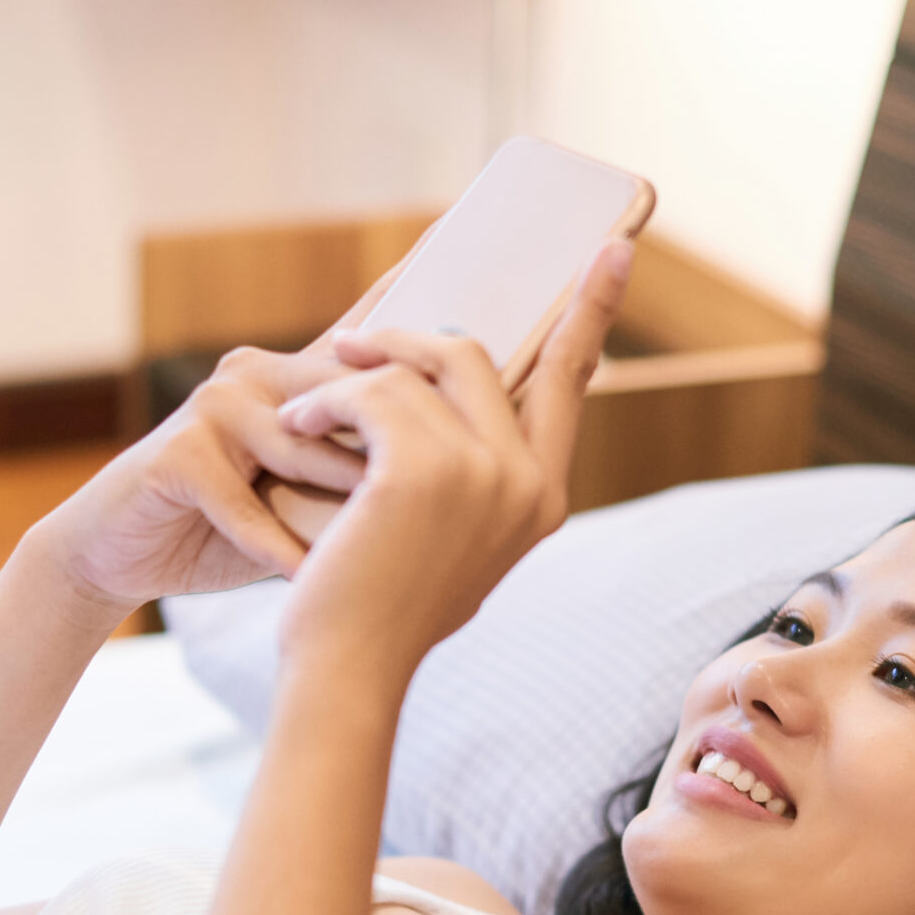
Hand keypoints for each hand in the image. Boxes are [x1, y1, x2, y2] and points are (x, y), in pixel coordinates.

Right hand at [25, 253, 428, 612]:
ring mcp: (214, 407)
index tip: (456, 232)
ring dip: (341, 499)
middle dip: (396, 436)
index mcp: (293, 378)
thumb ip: (356, 474)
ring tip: (383, 539)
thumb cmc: (221, 528)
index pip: (362, 331)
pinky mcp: (177, 453)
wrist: (119, 555)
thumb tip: (454, 468)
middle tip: (453, 465)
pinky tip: (307, 578)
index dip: (406, 283)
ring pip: (303, 447)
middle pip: (348, 393)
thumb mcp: (298, 498)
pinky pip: (244, 504)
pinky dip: (277, 548)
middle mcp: (255, 374)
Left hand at [271, 238, 633, 683]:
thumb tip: (445, 371)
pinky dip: (325, 400)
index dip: (590, 309)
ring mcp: (483, 472)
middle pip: (476, 355)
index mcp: (545, 495)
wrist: (348, 667)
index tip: (617, 246)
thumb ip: (467, 465)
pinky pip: (371, 389)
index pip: (572, 379)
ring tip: (305, 410)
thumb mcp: (444, 533)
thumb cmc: (380, 606)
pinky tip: (298, 426)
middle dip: (406, 340)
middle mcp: (529, 480)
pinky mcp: (423, 468)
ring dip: (349, 379)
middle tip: (350, 345)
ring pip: (415, 368)